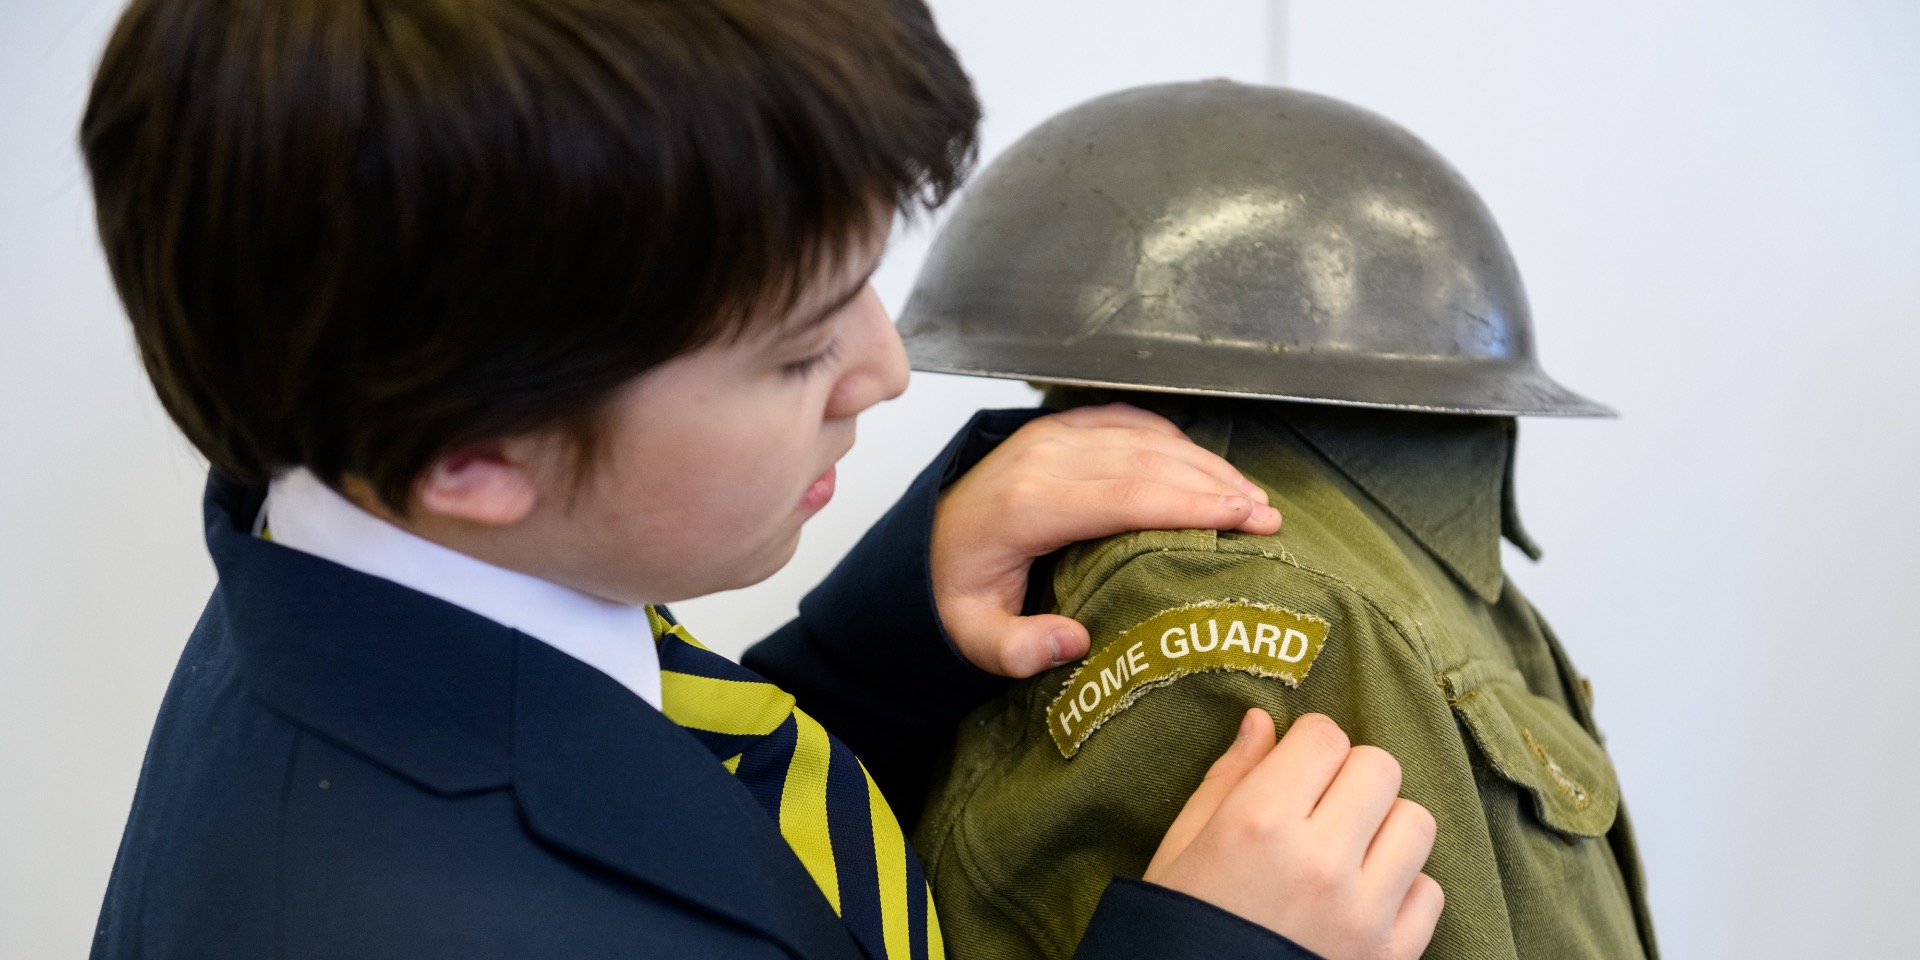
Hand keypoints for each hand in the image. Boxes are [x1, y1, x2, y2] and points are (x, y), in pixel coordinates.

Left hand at [931, 403, 1281, 676]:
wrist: (917, 554)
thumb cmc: (952, 595)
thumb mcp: (973, 638)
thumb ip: (1017, 649)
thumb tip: (1073, 643)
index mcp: (1027, 505)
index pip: (1127, 495)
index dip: (1192, 504)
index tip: (1246, 519)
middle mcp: (1040, 459)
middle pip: (1146, 461)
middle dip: (1215, 485)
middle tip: (1268, 515)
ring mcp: (1047, 438)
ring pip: (1142, 437)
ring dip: (1202, 462)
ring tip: (1251, 495)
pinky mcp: (1053, 431)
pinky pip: (1123, 422)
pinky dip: (1171, 440)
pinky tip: (1204, 464)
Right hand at [1144, 710, 1442, 959]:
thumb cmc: (1180, 925)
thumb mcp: (1182, 847)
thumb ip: (1227, 779)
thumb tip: (1261, 721)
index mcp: (1257, 823)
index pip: (1325, 738)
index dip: (1310, 743)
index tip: (1297, 764)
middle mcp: (1318, 861)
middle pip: (1379, 768)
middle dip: (1350, 776)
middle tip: (1322, 804)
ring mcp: (1362, 912)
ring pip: (1415, 823)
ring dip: (1384, 827)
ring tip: (1348, 850)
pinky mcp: (1391, 956)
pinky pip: (1430, 891)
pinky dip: (1402, 890)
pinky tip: (1362, 899)